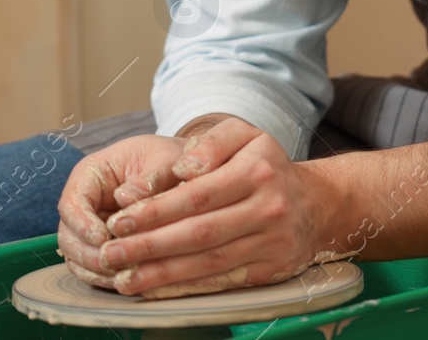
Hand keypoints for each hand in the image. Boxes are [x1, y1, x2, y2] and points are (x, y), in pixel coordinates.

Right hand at [56, 133, 191, 287]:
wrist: (178, 169)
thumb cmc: (167, 159)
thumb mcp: (164, 160)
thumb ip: (149, 178)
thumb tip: (125, 198)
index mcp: (91, 175)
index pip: (72, 203)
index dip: (82, 224)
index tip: (103, 238)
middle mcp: (84, 203)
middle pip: (69, 235)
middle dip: (88, 253)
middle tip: (114, 263)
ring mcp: (89, 226)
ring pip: (77, 256)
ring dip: (96, 269)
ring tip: (122, 274)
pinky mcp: (100, 246)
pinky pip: (92, 267)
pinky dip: (104, 277)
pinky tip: (126, 280)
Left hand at [96, 116, 346, 297]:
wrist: (316, 204)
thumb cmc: (267, 166)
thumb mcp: (246, 136)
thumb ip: (211, 142)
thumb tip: (182, 169)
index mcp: (257, 170)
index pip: (197, 195)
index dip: (155, 210)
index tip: (118, 220)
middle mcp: (268, 207)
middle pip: (200, 233)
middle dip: (149, 246)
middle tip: (111, 253)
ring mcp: (272, 242)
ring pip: (209, 263)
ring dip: (163, 274)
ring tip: (124, 278)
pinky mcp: (271, 271)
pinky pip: (223, 282)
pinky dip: (188, 289)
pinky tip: (158, 291)